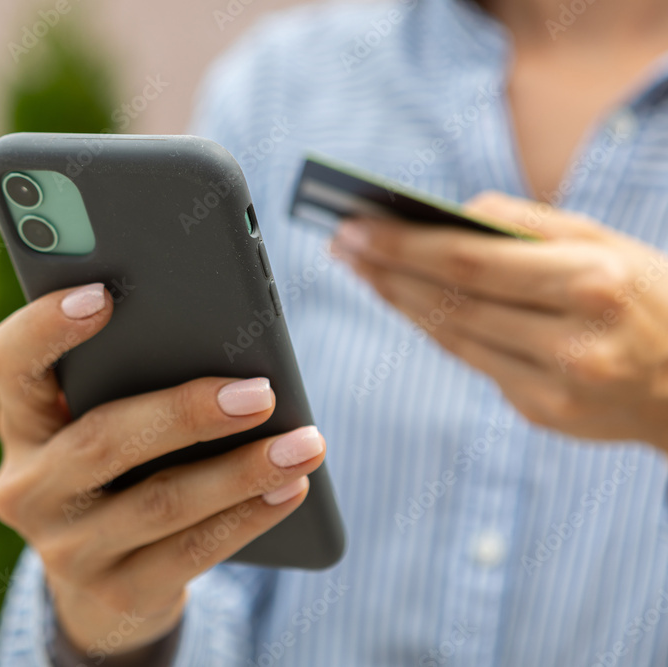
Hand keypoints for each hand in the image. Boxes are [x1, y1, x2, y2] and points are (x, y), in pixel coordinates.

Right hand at [0, 283, 325, 658]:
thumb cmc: (120, 465)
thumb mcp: (104, 418)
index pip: (9, 362)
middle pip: (101, 441)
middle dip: (187, 414)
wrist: (104, 581)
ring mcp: (65, 549)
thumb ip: (134, 377)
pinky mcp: (116, 593)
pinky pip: (191, 552)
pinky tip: (291, 489)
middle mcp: (27, 486)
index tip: (103, 295)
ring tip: (304, 444)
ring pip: (159, 502)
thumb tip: (229, 353)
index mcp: (23, 420)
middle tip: (260, 393)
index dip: (46, 328)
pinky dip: (249, 516)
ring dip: (241, 472)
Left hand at [330, 191, 667, 450]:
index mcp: (592, 280)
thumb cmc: (645, 293)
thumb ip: (527, 224)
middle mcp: (573, 338)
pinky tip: (406, 303)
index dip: (403, 246)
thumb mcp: (605, 240)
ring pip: (453, 336)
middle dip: (387, 269)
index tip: (355, 225)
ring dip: (400, 300)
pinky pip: (473, 362)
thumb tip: (447, 216)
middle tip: (342, 243)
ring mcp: (557, 383)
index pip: (469, 261)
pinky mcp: (544, 411)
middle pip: (451, 300)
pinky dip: (434, 329)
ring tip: (363, 268)